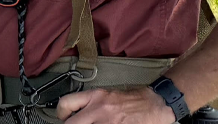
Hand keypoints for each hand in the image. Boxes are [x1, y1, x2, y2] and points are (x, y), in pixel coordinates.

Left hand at [54, 85, 175, 123]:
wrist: (155, 104)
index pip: (66, 103)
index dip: (61, 114)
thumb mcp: (108, 96)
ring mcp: (107, 121)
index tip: (64, 118)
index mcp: (95, 96)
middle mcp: (99, 108)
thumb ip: (91, 104)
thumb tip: (78, 116)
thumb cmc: (134, 100)